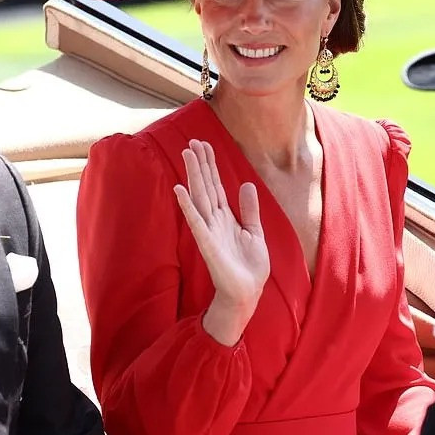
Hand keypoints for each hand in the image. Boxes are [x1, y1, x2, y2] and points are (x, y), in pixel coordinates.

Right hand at [174, 140, 269, 344]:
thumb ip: (249, 209)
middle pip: (206, 186)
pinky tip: (180, 190)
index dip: (211, 165)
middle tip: (193, 141)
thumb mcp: (255, 232)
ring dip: (193, 176)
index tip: (204, 145)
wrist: (247, 293)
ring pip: (200, 197)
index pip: (216, 185)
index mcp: (226, 217)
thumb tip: (246, 184)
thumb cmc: (249, 267)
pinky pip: (196, 221)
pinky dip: (188, 206)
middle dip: (200, 164)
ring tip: (187, 155)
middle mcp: (214, 220)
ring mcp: (209, 230)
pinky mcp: (207, 243)